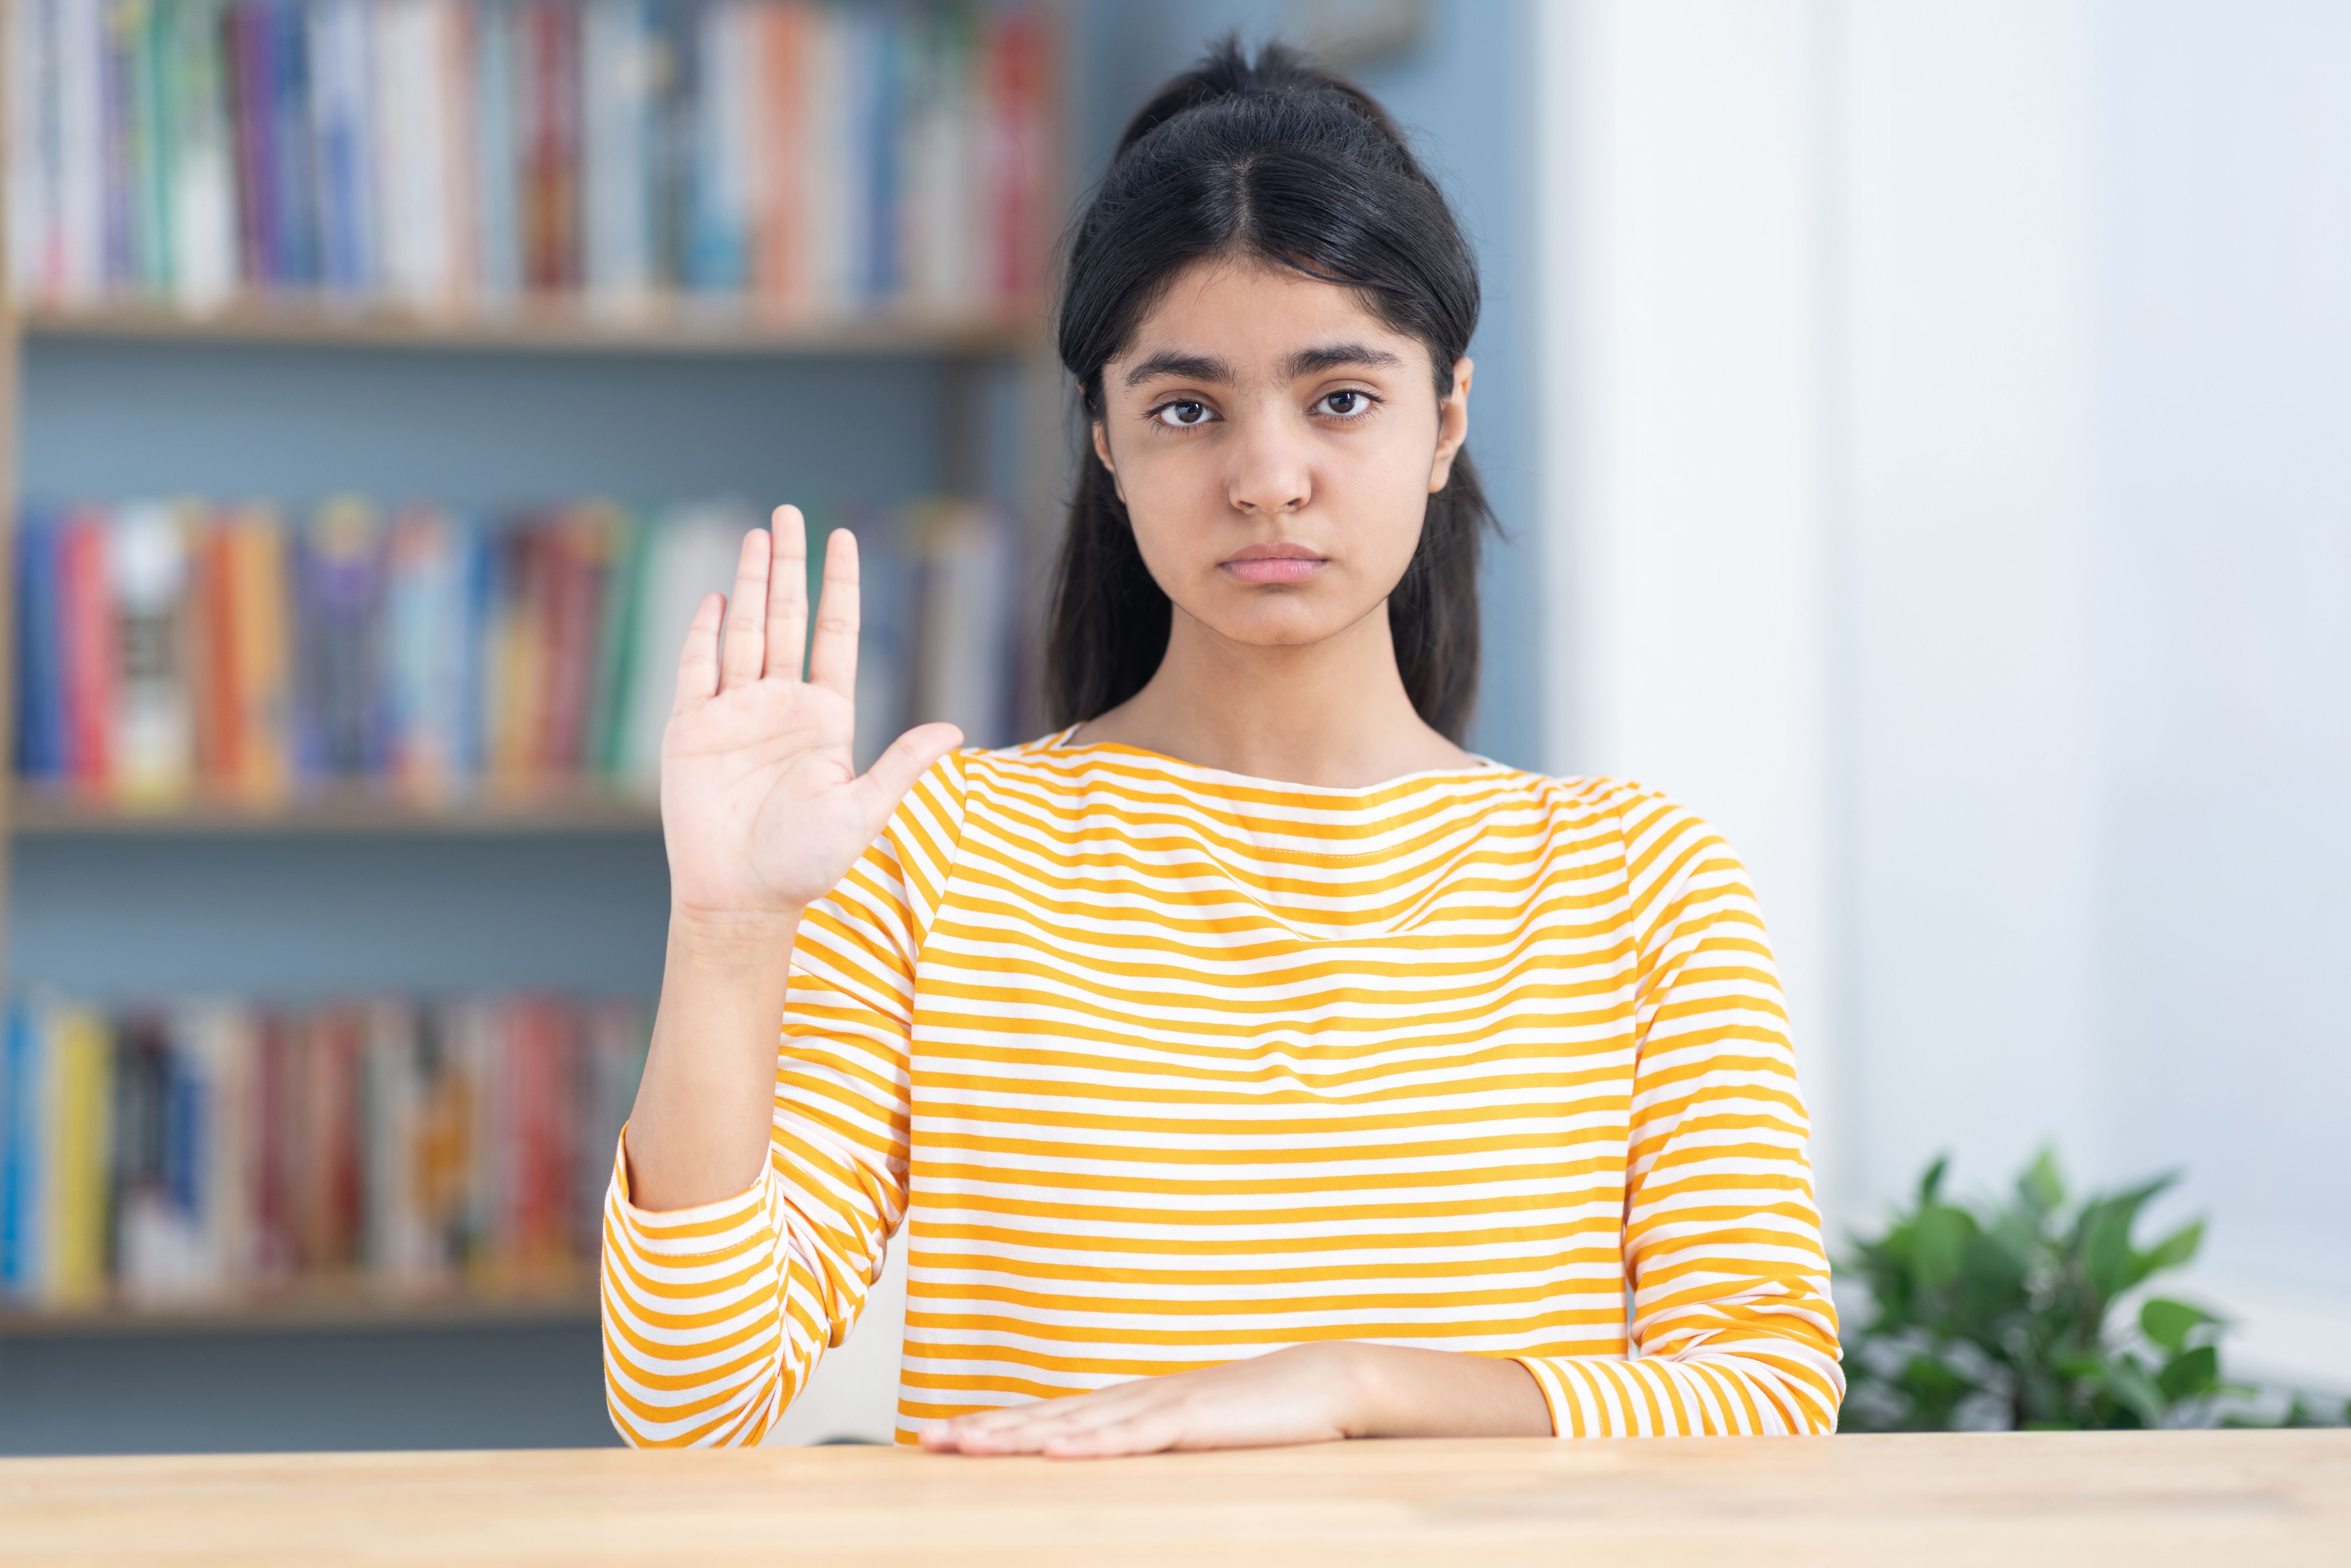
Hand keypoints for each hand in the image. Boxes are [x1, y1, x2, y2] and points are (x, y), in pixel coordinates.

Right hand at [660, 506, 961, 924]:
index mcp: (825, 717)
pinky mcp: (691, 730)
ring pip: (744, 631)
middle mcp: (780, 704)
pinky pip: (697, 669)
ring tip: (757, 534)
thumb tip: (953, 730)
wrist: (742, 897)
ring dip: (751, 583)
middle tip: (790, 512)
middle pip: (787, 618)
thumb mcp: (863, 812)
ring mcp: (734, 713)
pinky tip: (717, 598)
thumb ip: (901, 766)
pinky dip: (705, 632)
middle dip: (789, 565)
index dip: (840, 585)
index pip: (835, 633)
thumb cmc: (806, 863)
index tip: (845, 539)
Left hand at [919, 1343, 1370, 1458]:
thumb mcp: (1193, 1435)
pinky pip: (1133, 1437)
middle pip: (1045, 1416)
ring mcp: (1160, 1407)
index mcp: (1133, 1405)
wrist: (1324, 1384)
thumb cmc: (1261, 1415)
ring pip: (1075, 1425)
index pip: (1050, 1415)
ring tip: (966, 1446)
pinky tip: (1054, 1451)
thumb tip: (1111, 1463)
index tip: (944, 1434)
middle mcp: (1135, 1400)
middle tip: (927, 1440)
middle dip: (984, 1429)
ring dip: (1017, 1436)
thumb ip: (1152, 1445)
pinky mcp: (1191, 1421)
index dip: (996, 1425)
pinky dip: (1091, 1443)